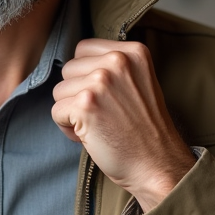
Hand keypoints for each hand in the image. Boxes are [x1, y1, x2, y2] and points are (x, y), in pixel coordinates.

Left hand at [51, 39, 194, 211]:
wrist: (158, 165)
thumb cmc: (145, 130)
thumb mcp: (138, 82)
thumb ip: (113, 66)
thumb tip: (75, 64)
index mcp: (133, 52)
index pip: (83, 49)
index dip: (86, 75)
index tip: (104, 96)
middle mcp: (117, 61)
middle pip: (69, 69)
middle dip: (77, 93)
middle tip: (101, 114)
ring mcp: (101, 81)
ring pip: (59, 91)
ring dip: (71, 112)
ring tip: (96, 125)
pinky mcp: (85, 105)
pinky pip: (56, 112)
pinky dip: (67, 128)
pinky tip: (90, 136)